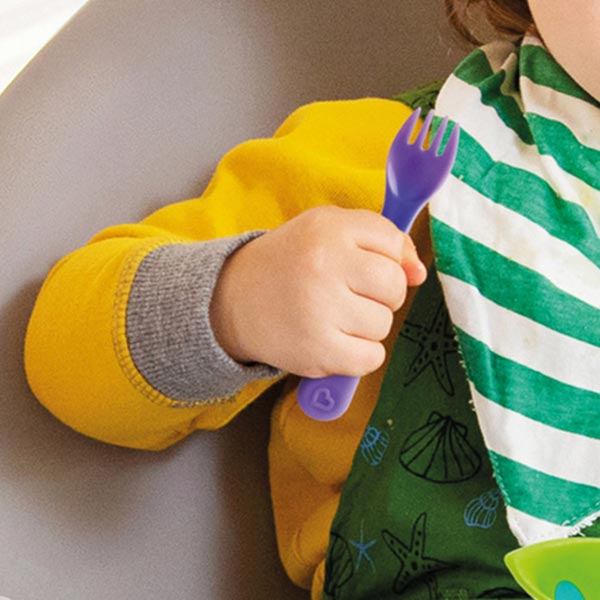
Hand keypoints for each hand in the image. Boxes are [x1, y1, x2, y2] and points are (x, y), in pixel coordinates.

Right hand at [210, 205, 426, 377]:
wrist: (234, 300)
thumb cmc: (292, 262)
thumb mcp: (328, 230)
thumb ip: (382, 239)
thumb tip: (419, 273)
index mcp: (328, 229)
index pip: (393, 243)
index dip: (385, 258)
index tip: (361, 265)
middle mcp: (323, 266)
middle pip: (395, 286)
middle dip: (380, 294)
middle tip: (347, 293)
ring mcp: (319, 311)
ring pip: (384, 324)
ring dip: (366, 326)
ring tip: (333, 316)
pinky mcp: (317, 351)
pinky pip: (371, 358)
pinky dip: (359, 355)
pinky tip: (334, 341)